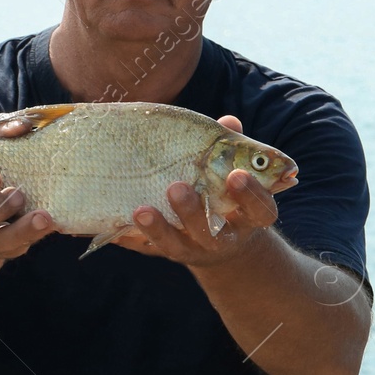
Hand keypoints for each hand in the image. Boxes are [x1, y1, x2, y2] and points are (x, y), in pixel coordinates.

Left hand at [115, 115, 280, 267]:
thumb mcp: (234, 174)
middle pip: (210, 232)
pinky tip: (115, 228)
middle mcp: (223, 239)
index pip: (259, 210)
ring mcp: (194, 250)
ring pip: (176, 247)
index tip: (236, 175)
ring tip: (141, 210)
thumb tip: (229, 121)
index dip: (250, 195)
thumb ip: (231, 148)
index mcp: (248, 217)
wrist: (220, 242)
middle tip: (176, 187)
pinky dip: (130, 239)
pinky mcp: (167, 253)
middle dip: (192, 212)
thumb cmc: (226, 192)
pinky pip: (147, 249)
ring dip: (158, 229)